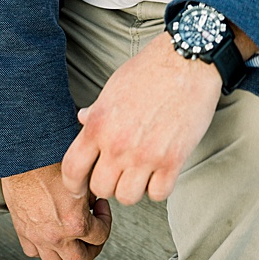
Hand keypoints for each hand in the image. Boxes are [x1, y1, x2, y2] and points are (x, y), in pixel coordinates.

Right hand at [0, 163, 111, 259]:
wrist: (22, 155)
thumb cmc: (49, 161)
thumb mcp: (81, 179)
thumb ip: (92, 198)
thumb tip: (95, 205)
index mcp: (75, 223)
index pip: (101, 236)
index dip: (106, 220)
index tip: (101, 209)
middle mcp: (56, 235)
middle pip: (80, 259)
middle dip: (91, 247)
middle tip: (92, 234)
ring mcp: (37, 236)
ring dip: (65, 252)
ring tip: (70, 238)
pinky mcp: (22, 231)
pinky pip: (33, 251)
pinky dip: (41, 247)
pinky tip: (47, 233)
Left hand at [62, 33, 219, 205]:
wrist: (185, 62)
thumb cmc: (148, 71)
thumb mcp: (112, 89)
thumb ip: (96, 111)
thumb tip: (82, 119)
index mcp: (98, 125)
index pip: (73, 169)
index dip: (73, 184)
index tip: (79, 188)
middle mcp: (118, 144)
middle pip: (101, 189)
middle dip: (108, 184)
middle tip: (117, 173)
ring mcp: (145, 155)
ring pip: (128, 197)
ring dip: (133, 188)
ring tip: (140, 173)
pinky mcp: (173, 160)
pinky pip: (159, 194)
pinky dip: (158, 188)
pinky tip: (159, 173)